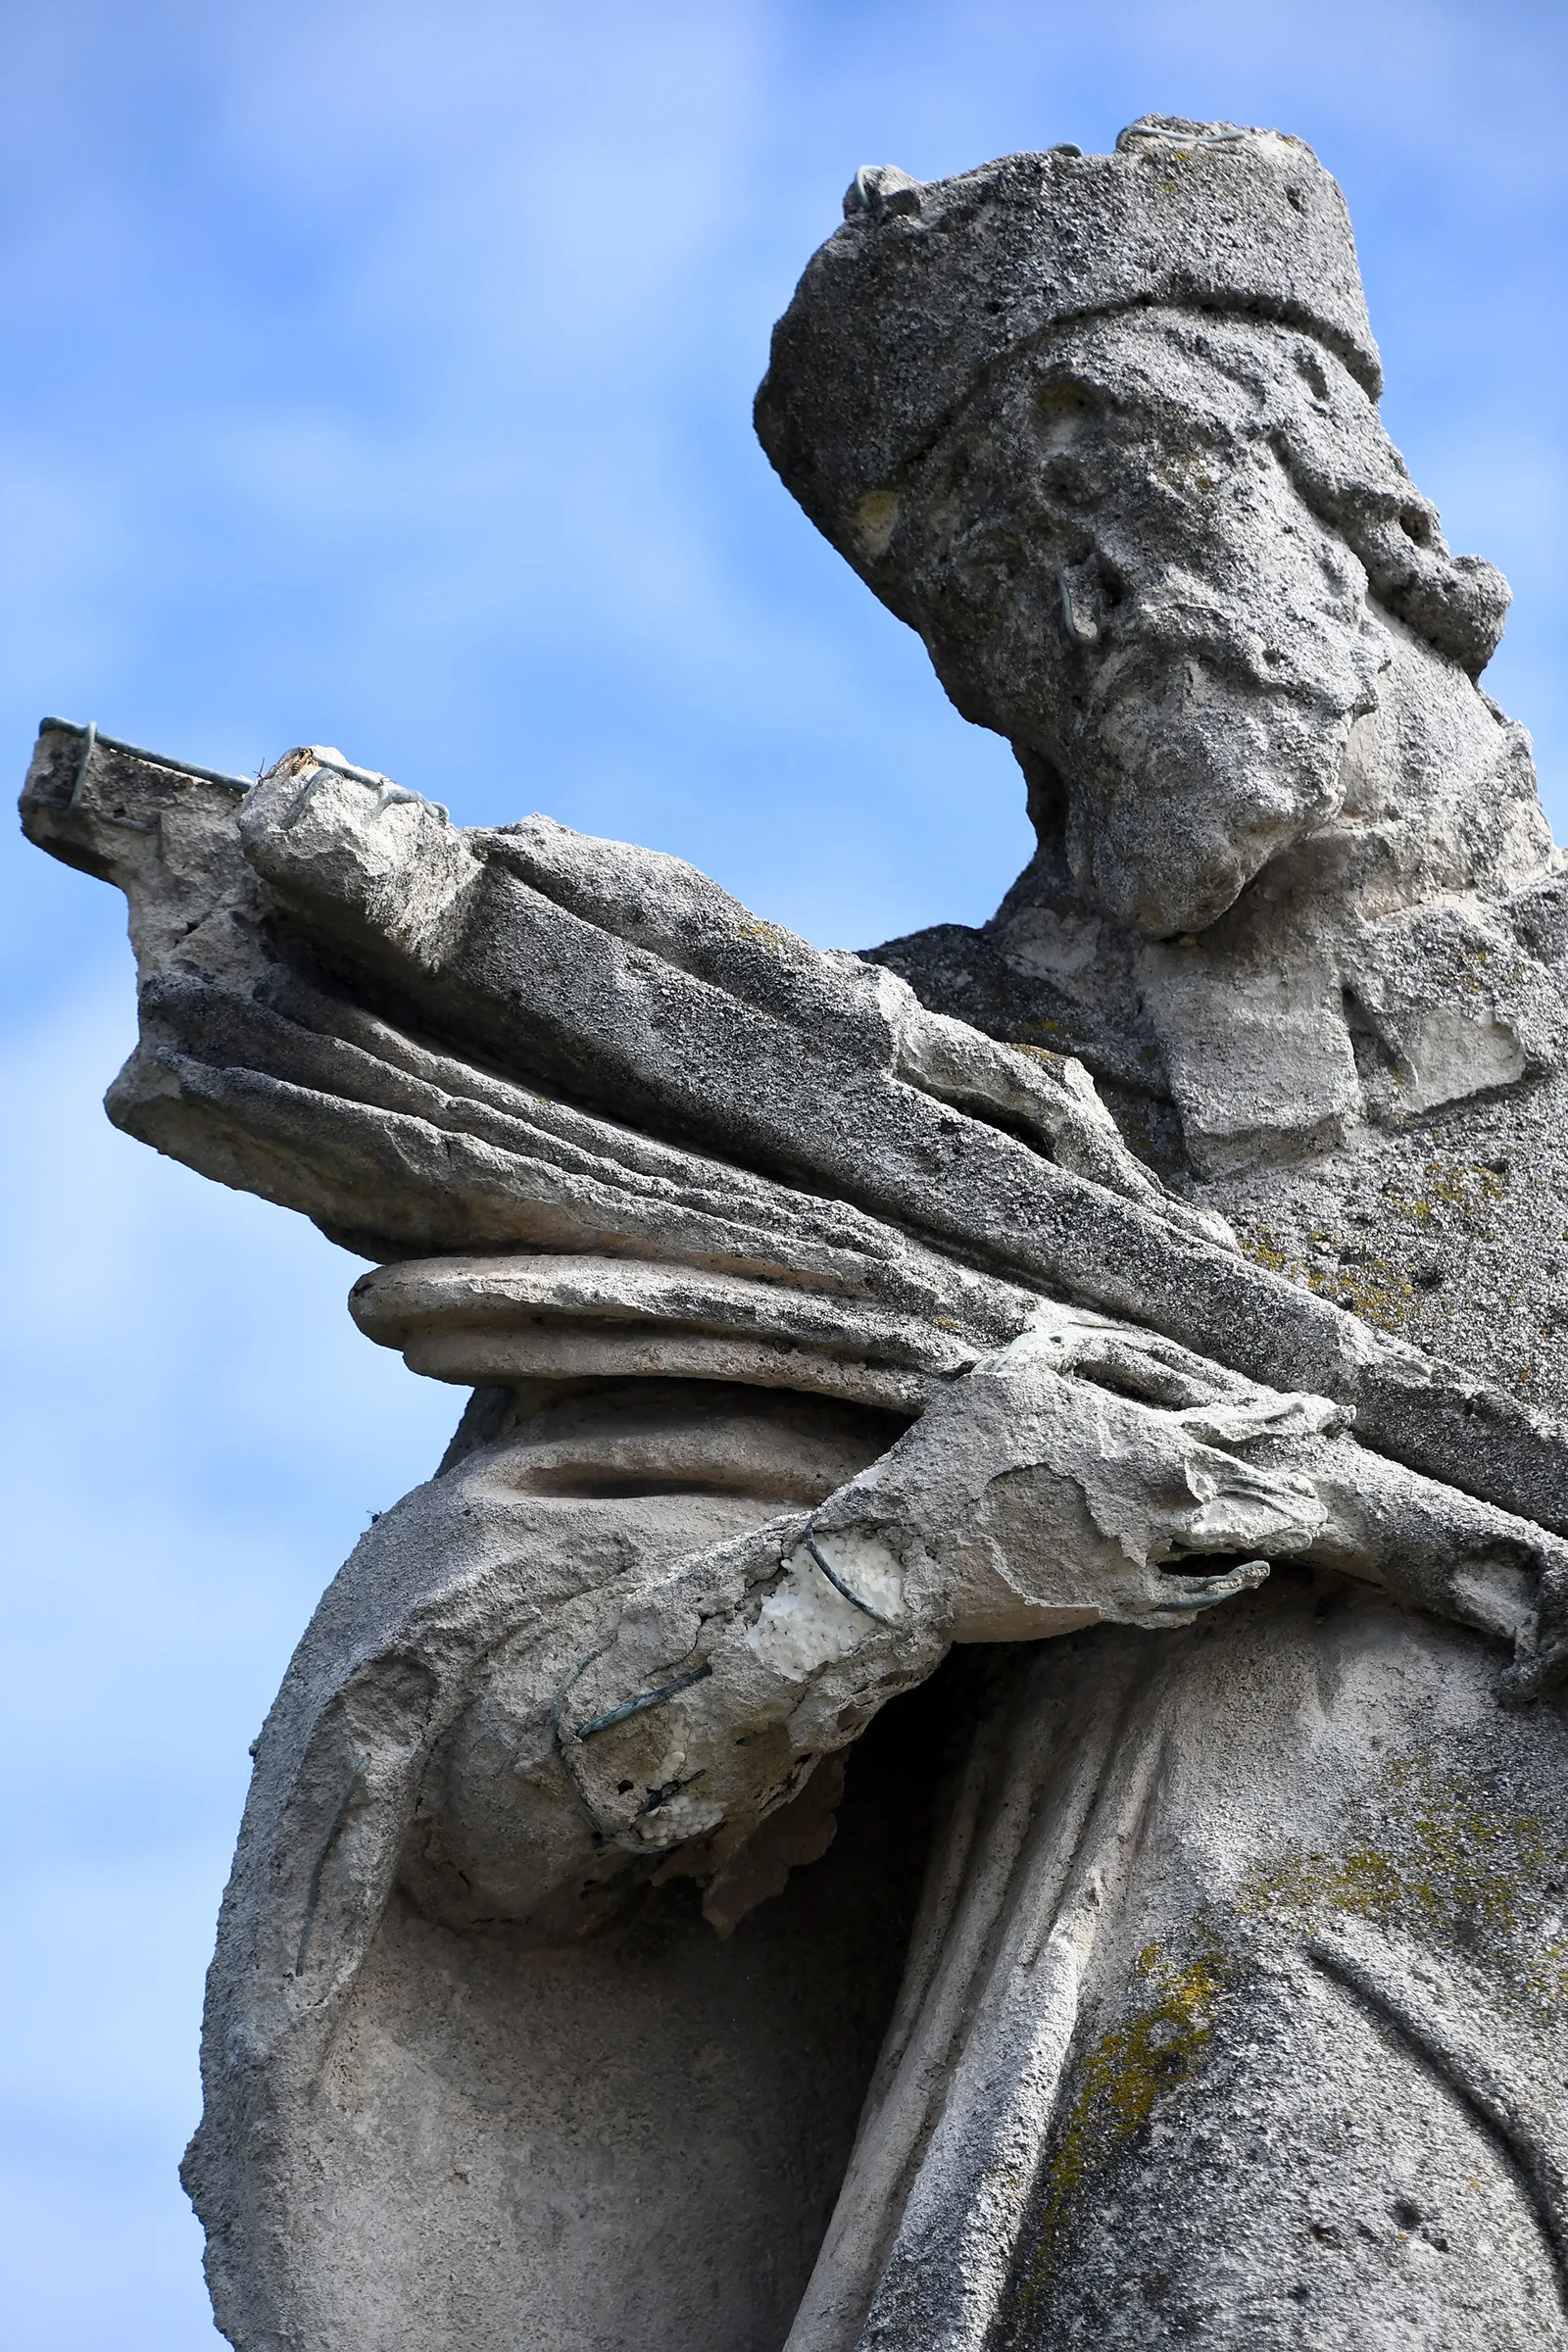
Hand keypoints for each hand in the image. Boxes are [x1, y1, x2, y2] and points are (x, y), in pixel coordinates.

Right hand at [808, 1310, 1341, 1639]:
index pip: (1238, 1423)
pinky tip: (1246, 1576)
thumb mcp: (1012, 1369)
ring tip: (1304, 1521)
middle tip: (1325, 1479)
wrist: (916, 1549)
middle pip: (1250, 1489)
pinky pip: (1190, 1599)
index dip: (1287, 1415)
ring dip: (1271, 1531)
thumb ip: (1072, 1342)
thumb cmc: (958, 1451)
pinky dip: (1223, 1588)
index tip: (1327, 1411)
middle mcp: (1157, 1500)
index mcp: (1140, 1439)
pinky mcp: (1116, 1604)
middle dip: (1291, 1480)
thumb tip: (1113, 1333)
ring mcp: (1142, 1558)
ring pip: (1231, 1544)